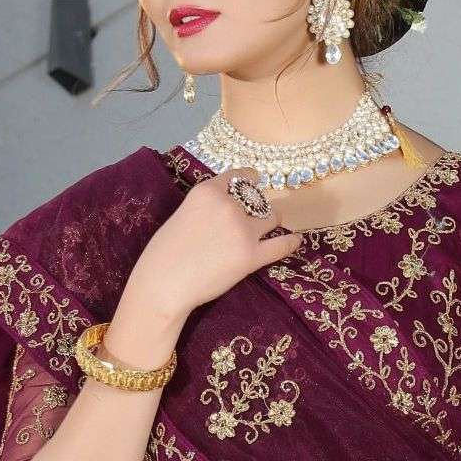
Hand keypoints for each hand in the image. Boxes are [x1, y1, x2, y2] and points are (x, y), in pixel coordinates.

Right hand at [128, 165, 302, 325]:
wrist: (164, 283)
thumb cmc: (163, 254)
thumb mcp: (182, 214)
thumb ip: (206, 208)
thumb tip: (225, 210)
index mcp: (207, 191)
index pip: (238, 177)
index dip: (250, 179)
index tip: (256, 180)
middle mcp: (228, 205)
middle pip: (257, 199)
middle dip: (258, 206)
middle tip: (256, 215)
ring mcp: (242, 230)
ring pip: (272, 217)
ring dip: (272, 221)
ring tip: (272, 227)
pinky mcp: (251, 256)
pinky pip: (281, 245)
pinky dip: (291, 242)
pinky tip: (296, 240)